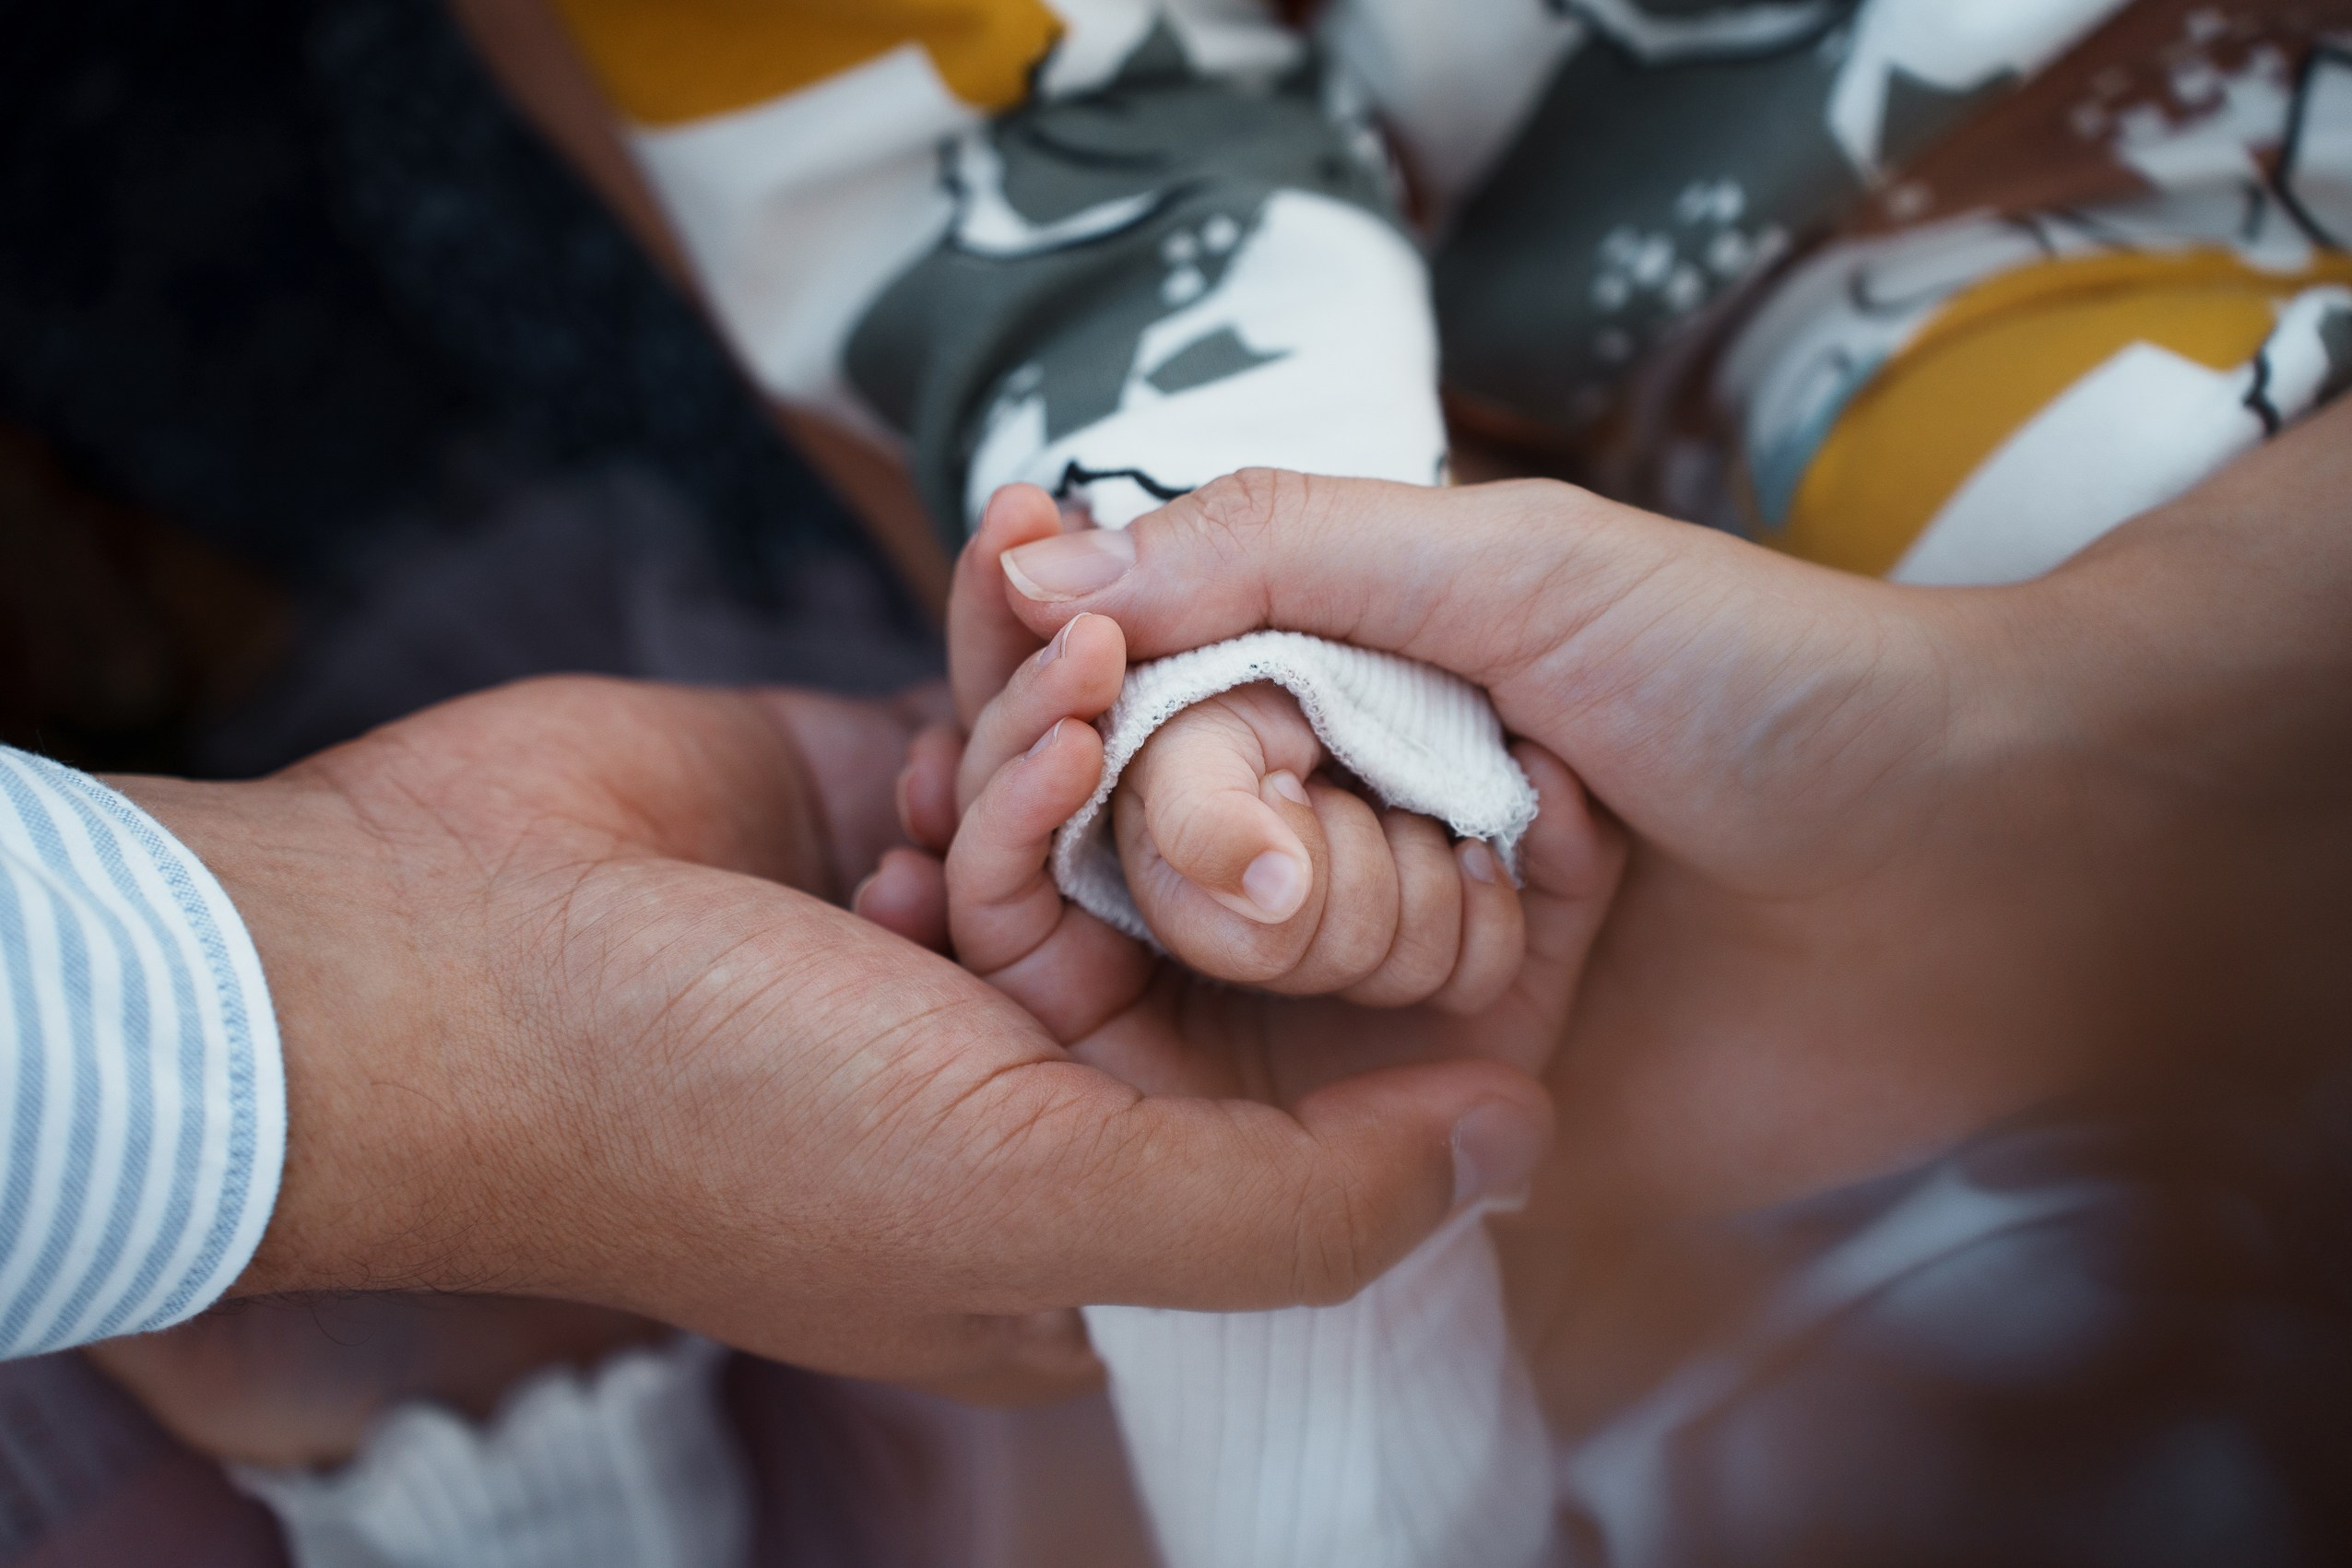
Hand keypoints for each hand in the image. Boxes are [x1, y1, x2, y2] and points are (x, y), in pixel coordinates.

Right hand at [114, 676, 1560, 1406]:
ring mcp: (936, 933)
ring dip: (1083, 712)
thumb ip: (1291, 1202)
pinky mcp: (863, 797)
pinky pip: (998, 711)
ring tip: (1056, 644)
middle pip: (1196, 922)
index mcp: (1074, 1210)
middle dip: (1188, 812)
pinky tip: (1017, 560)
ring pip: (1105, 798)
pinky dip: (1013, 645)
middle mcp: (1017, 1077)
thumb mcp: (1033, 1200)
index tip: (1384, 850)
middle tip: (1144, 730)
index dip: (1342, 982)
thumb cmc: (706, 1112)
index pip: (1281, 1099)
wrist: (421, 958)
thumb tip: (1513, 1151)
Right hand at [969, 410, 2351, 1262]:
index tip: (1066, 714)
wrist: (1980, 875)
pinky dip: (1339, 1071)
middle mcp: (1335, 810)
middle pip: (1145, 856)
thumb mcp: (1510, 559)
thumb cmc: (1758, 677)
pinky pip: (1306, 1112)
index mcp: (1335, 667)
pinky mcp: (1437, 1097)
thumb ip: (1273, 548)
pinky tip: (1461, 1015)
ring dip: (1341, 941)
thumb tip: (1042, 573)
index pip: (1121, 714)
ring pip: (1215, 982)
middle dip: (1243, 849)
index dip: (1094, 727)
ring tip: (1520, 910)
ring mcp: (1384, 960)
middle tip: (1416, 832)